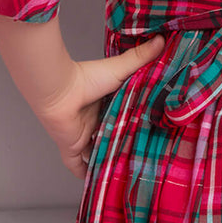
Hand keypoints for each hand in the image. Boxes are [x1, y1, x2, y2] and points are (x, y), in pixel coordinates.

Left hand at [38, 34, 167, 181]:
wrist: (59, 91)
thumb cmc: (86, 78)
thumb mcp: (120, 70)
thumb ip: (140, 58)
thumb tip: (162, 39)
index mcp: (105, 105)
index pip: (122, 118)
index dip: (135, 125)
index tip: (153, 133)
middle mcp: (94, 121)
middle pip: (111, 138)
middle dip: (124, 147)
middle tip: (145, 158)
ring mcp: (82, 136)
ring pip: (97, 154)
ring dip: (108, 161)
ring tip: (128, 174)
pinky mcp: (71, 149)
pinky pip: (79, 167)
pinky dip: (87, 175)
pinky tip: (99, 183)